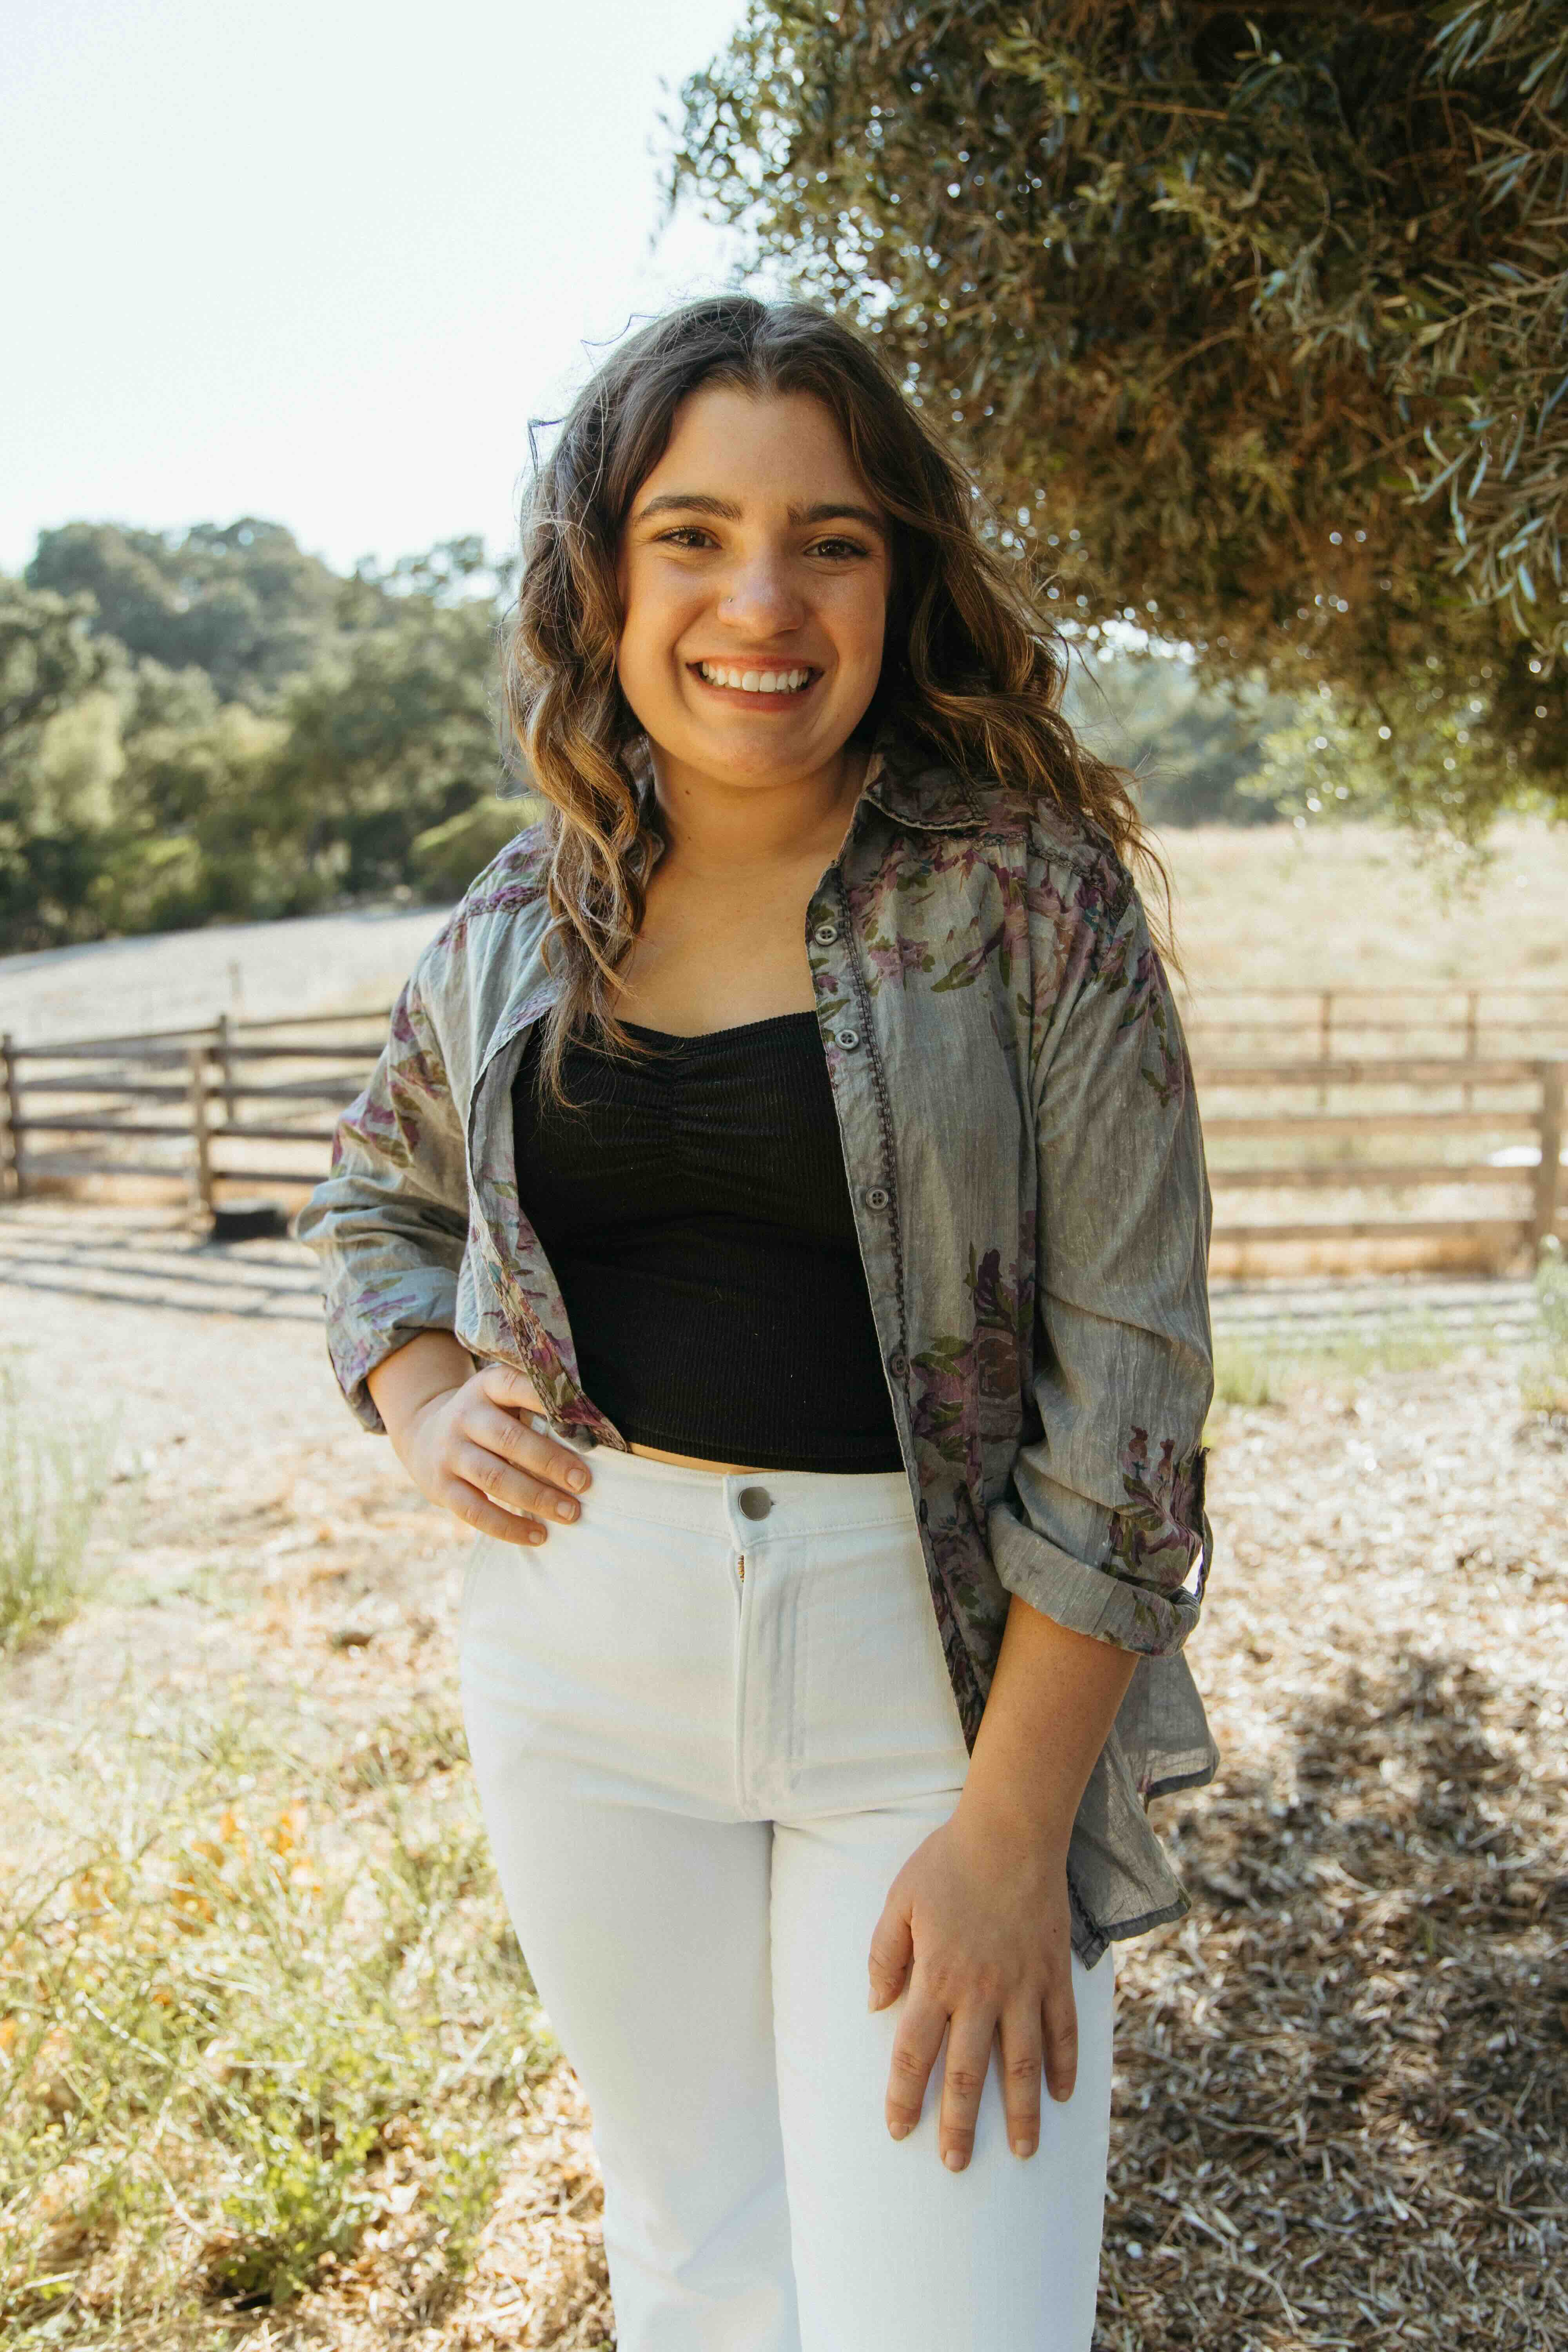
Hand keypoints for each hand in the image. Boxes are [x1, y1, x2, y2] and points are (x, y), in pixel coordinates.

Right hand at [372, 1341, 591, 1545]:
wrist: (424, 1436)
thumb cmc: (488, 1418)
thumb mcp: (502, 1398)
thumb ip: (537, 1407)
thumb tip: (593, 1432)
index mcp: (487, 1387)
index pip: (516, 1386)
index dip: (547, 1401)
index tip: (584, 1421)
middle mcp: (464, 1416)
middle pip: (509, 1439)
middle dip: (550, 1462)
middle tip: (583, 1482)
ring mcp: (449, 1452)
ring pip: (494, 1477)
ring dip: (536, 1497)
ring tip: (570, 1512)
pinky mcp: (440, 1487)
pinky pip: (475, 1511)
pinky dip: (508, 1527)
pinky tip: (538, 1536)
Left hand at [867, 1803, 1076, 2171]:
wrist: (1010, 1832)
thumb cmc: (948, 1863)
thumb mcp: (900, 1902)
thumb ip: (884, 1956)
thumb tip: (874, 2007)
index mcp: (936, 1977)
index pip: (914, 2053)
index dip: (904, 2096)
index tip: (899, 2130)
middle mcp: (980, 1992)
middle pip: (966, 2073)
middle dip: (958, 2125)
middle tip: (954, 2165)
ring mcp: (1023, 1987)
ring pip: (1022, 2066)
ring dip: (1020, 2115)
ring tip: (1020, 2153)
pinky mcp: (1055, 1974)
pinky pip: (1064, 2031)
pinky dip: (1065, 2066)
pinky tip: (1062, 2096)